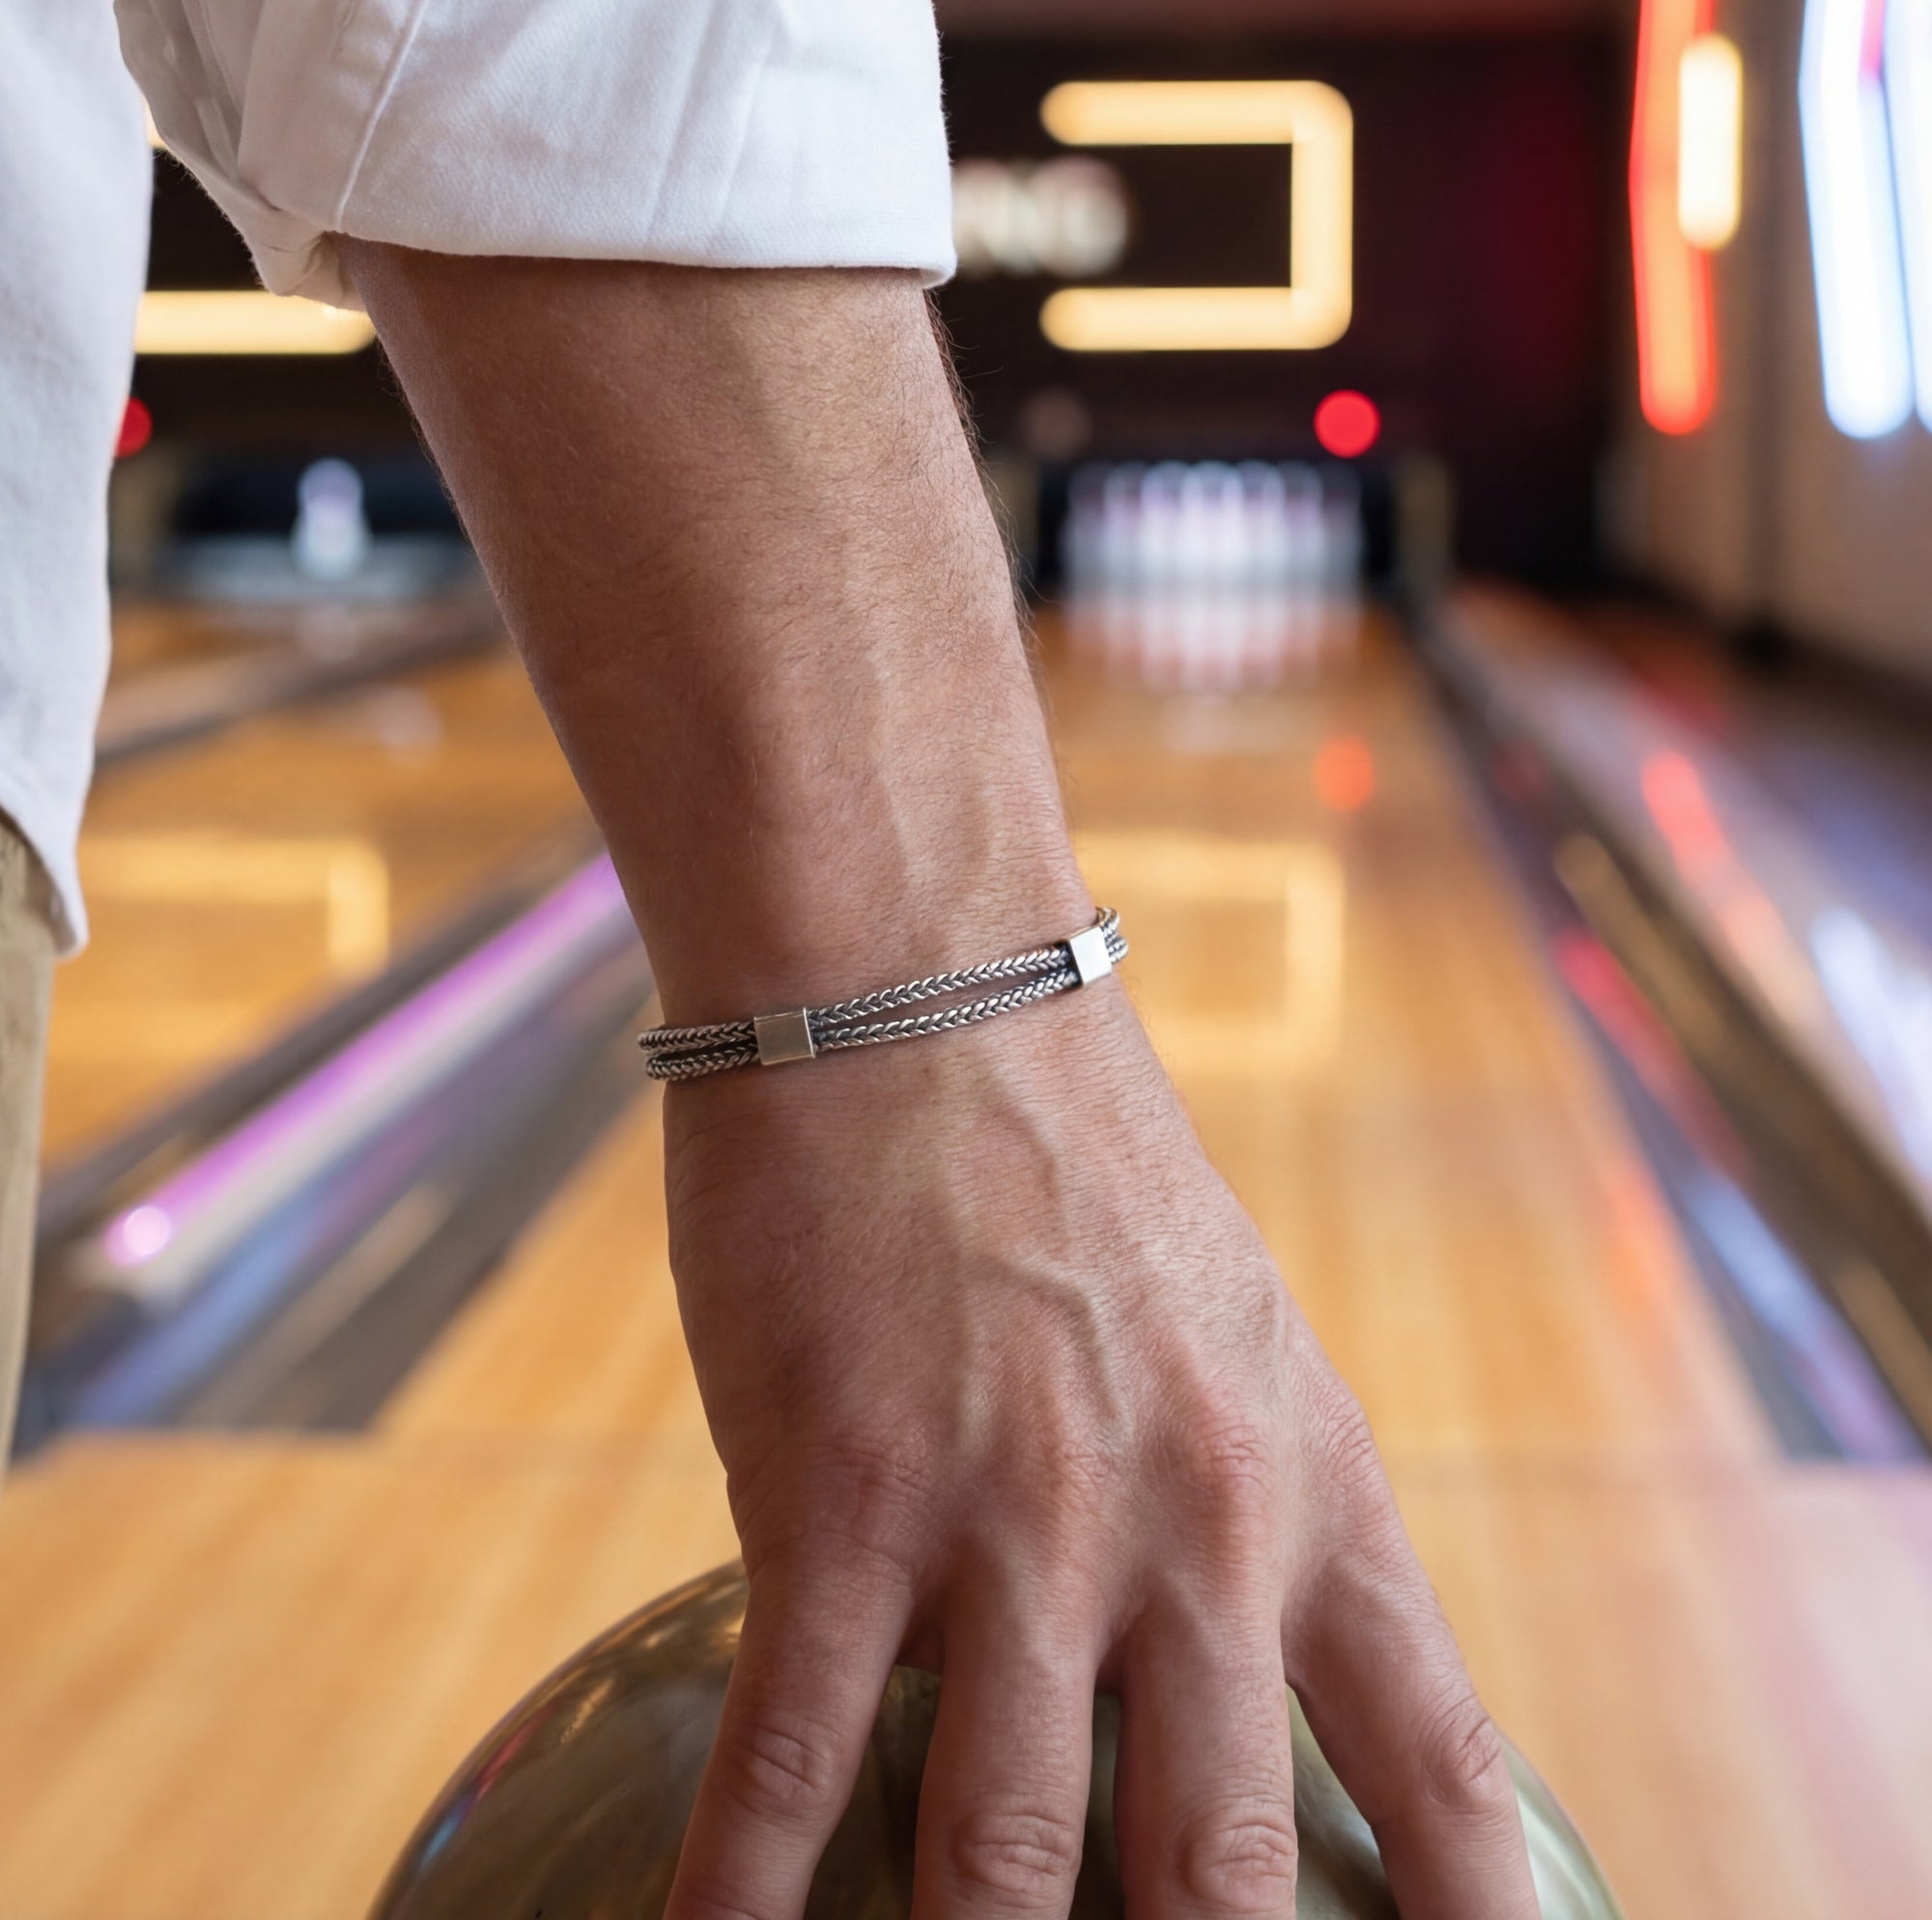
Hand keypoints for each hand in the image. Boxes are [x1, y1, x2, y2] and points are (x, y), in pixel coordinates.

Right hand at [658, 985, 1537, 1919]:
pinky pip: (794, 1758)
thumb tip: (1167, 1674)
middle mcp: (1193, 1530)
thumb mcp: (1220, 1326)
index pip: (1436, 1758)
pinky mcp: (847, 1500)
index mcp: (1307, 1483)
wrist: (921, 988)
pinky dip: (748, 1892)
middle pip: (1224, 1871)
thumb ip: (1226, 1504)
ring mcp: (1020, 1524)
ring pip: (1009, 1859)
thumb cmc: (1064, 1148)